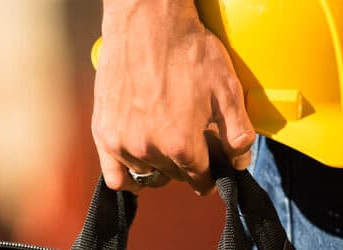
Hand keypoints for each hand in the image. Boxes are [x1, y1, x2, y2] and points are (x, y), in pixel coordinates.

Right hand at [92, 0, 254, 194]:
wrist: (147, 23)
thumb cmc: (187, 51)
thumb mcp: (226, 89)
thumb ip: (238, 133)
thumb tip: (239, 162)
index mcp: (181, 144)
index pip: (201, 179)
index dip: (211, 173)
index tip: (212, 164)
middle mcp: (150, 150)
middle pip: (175, 176)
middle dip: (188, 164)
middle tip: (192, 140)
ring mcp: (122, 143)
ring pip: (148, 174)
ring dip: (160, 166)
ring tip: (166, 142)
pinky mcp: (103, 132)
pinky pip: (114, 175)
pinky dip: (127, 177)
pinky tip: (137, 168)